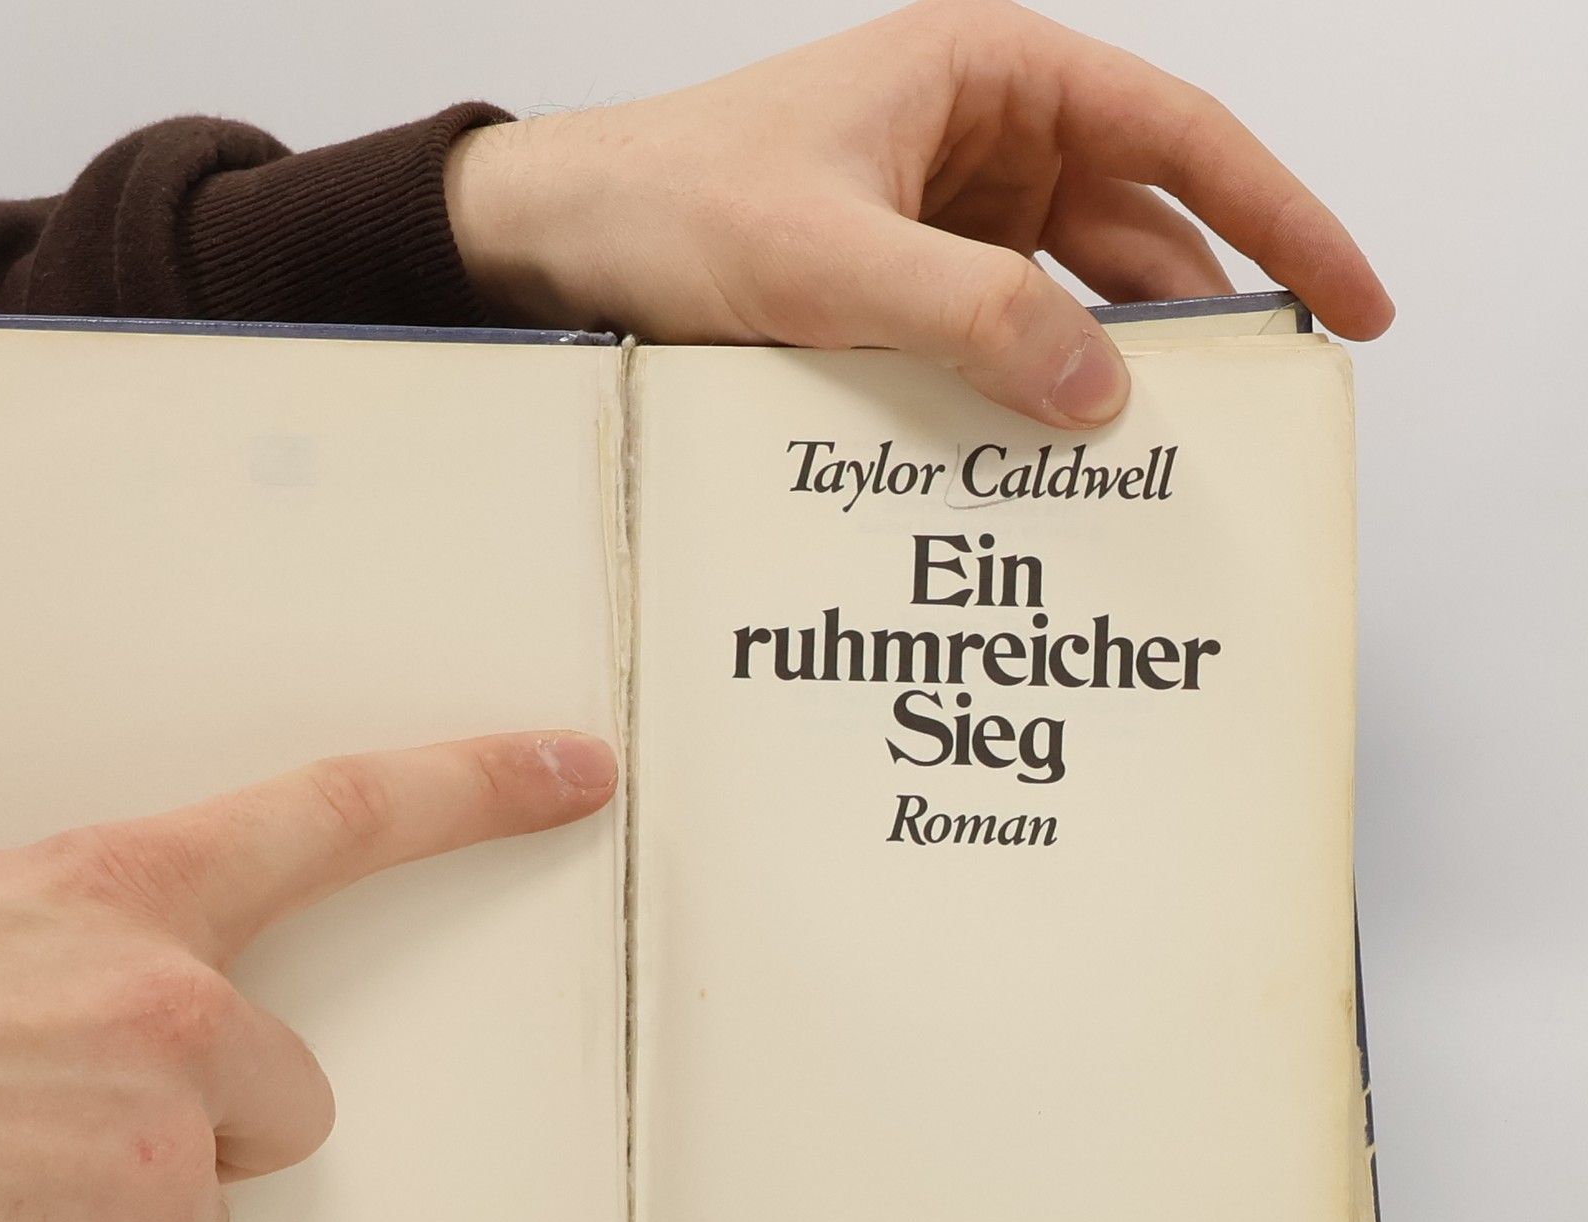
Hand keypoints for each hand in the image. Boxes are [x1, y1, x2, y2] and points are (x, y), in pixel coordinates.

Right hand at [0, 731, 616, 1221]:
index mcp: (121, 902)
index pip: (335, 818)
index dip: (472, 787)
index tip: (570, 769)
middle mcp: (176, 1025)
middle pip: (286, 1099)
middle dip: (202, 1123)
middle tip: (61, 1132)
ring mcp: (162, 1172)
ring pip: (197, 1213)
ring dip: (116, 1217)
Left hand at [445, 0, 1392, 425]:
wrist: (553, 238)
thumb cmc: (667, 203)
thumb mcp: (825, 261)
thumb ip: (970, 318)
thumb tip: (1102, 386)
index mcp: (987, 75)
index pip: (1180, 140)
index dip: (1283, 221)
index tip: (1351, 306)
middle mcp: (977, 135)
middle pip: (1134, 229)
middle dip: (1189, 321)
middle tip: (1246, 422)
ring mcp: (938, 211)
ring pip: (1064, 294)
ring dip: (1098, 369)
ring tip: (1148, 463)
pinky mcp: (896, 280)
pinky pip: (993, 332)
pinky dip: (1020, 387)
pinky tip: (1039, 453)